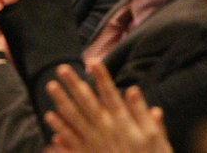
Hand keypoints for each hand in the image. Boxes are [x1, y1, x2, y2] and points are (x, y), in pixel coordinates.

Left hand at [44, 62, 171, 152]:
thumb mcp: (156, 140)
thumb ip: (144, 115)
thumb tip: (134, 90)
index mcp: (123, 124)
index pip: (110, 95)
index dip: (101, 77)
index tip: (93, 61)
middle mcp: (105, 131)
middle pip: (87, 103)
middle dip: (74, 84)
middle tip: (62, 68)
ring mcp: (94, 144)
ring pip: (74, 119)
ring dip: (61, 101)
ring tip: (50, 86)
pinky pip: (70, 141)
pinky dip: (60, 129)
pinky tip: (50, 116)